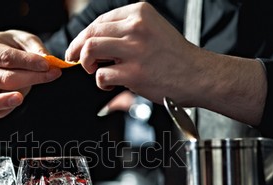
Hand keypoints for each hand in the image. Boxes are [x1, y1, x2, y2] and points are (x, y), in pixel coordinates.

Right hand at [0, 30, 61, 133]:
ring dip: (4, 101)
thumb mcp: (24, 40)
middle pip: (3, 79)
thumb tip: (46, 61)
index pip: (6, 57)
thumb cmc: (12, 48)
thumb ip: (35, 49)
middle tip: (52, 74)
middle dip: (30, 78)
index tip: (47, 64)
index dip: (27, 62)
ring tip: (19, 98)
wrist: (0, 58)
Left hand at [65, 2, 266, 125]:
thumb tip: (93, 42)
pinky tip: (109, 84)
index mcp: (140, 13)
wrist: (198, 75)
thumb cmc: (175, 56)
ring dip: (86, 62)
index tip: (77, 45)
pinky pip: (102, 75)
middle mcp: (136, 27)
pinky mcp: (134, 73)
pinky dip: (100, 82)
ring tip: (93, 70)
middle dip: (76, 48)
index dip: (84, 35)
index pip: (100, 21)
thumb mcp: (152, 29)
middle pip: (91, 33)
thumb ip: (126, 31)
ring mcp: (134, 50)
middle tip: (74, 59)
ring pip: (90, 49)